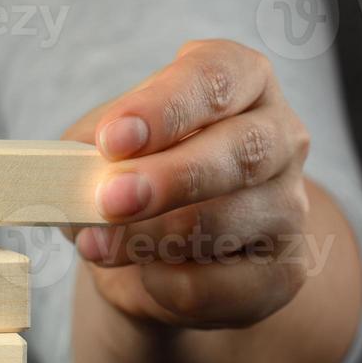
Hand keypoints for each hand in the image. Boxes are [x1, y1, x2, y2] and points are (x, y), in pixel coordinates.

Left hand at [65, 39, 311, 328]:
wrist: (144, 252)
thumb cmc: (126, 177)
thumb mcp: (97, 151)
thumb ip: (87, 153)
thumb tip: (72, 170)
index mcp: (240, 81)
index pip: (217, 78)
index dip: (165, 108)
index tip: (112, 138)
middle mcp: (279, 135)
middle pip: (240, 150)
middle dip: (169, 178)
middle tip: (109, 200)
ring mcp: (289, 204)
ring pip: (230, 221)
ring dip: (152, 238)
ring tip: (95, 245)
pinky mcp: (284, 269)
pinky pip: (230, 283)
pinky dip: (172, 284)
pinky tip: (142, 274)